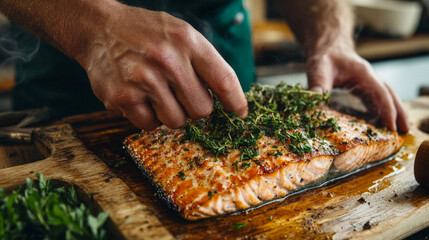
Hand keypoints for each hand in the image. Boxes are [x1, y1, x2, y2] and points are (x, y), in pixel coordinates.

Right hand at [77, 4, 246, 129]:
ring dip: (171, 113)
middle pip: (201, 110)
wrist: (99, 29)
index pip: (223, 79)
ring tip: (157, 92)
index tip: (240, 114)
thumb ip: (204, 63)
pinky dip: (148, 117)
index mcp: (187, 41)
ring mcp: (143, 80)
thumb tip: (228, 99)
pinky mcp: (122, 98)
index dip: (235, 101)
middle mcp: (167, 60)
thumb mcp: (181, 34)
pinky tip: (140, 97)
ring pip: (176, 121)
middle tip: (180, 94)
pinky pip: (149, 126)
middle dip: (195, 107)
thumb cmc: (146, 35)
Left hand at [306, 45, 408, 132]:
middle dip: (399, 113)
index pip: (380, 93)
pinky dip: (382, 111)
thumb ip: (318, 82)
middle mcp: (369, 78)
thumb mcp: (319, 68)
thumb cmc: (325, 56)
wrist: (327, 48)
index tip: (391, 126)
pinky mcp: (363, 88)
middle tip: (405, 130)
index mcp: (363, 73)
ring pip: (386, 98)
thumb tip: (314, 97)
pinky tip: (382, 123)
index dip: (387, 110)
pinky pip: (376, 100)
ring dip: (394, 112)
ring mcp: (368, 83)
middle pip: (390, 96)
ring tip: (400, 130)